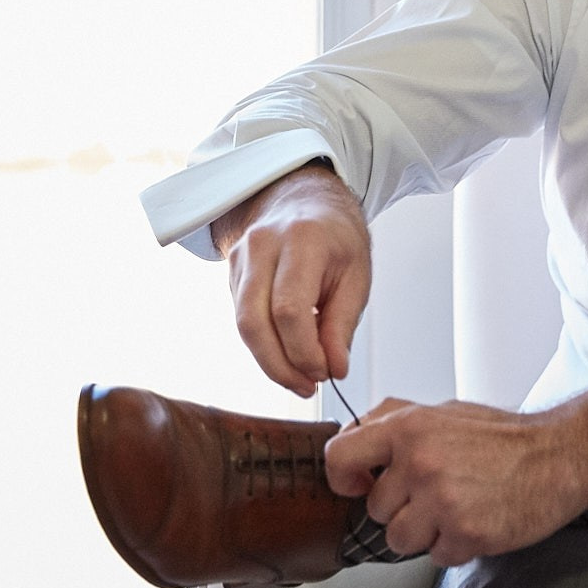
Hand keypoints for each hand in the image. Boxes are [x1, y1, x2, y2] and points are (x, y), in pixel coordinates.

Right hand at [211, 163, 370, 397]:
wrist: (305, 201)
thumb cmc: (336, 239)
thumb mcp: (356, 278)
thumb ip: (342, 326)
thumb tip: (333, 369)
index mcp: (302, 240)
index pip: (289, 310)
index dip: (304, 352)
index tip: (324, 372)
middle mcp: (263, 244)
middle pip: (254, 322)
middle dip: (279, 366)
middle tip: (306, 386)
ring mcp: (241, 256)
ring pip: (243, 325)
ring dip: (270, 361)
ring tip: (299, 377)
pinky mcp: (231, 270)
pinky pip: (242, 318)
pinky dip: (264, 344)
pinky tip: (287, 351)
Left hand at [322, 376, 587, 566]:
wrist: (557, 457)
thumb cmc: (499, 436)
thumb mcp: (439, 411)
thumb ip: (391, 421)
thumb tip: (350, 437)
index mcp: (408, 428)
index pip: (339, 457)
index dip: (343, 477)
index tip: (358, 484)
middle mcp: (420, 463)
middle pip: (374, 509)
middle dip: (399, 507)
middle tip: (433, 491)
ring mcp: (443, 501)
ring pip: (399, 538)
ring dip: (423, 531)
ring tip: (452, 508)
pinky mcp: (467, 534)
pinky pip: (435, 556)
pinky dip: (452, 546)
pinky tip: (473, 520)